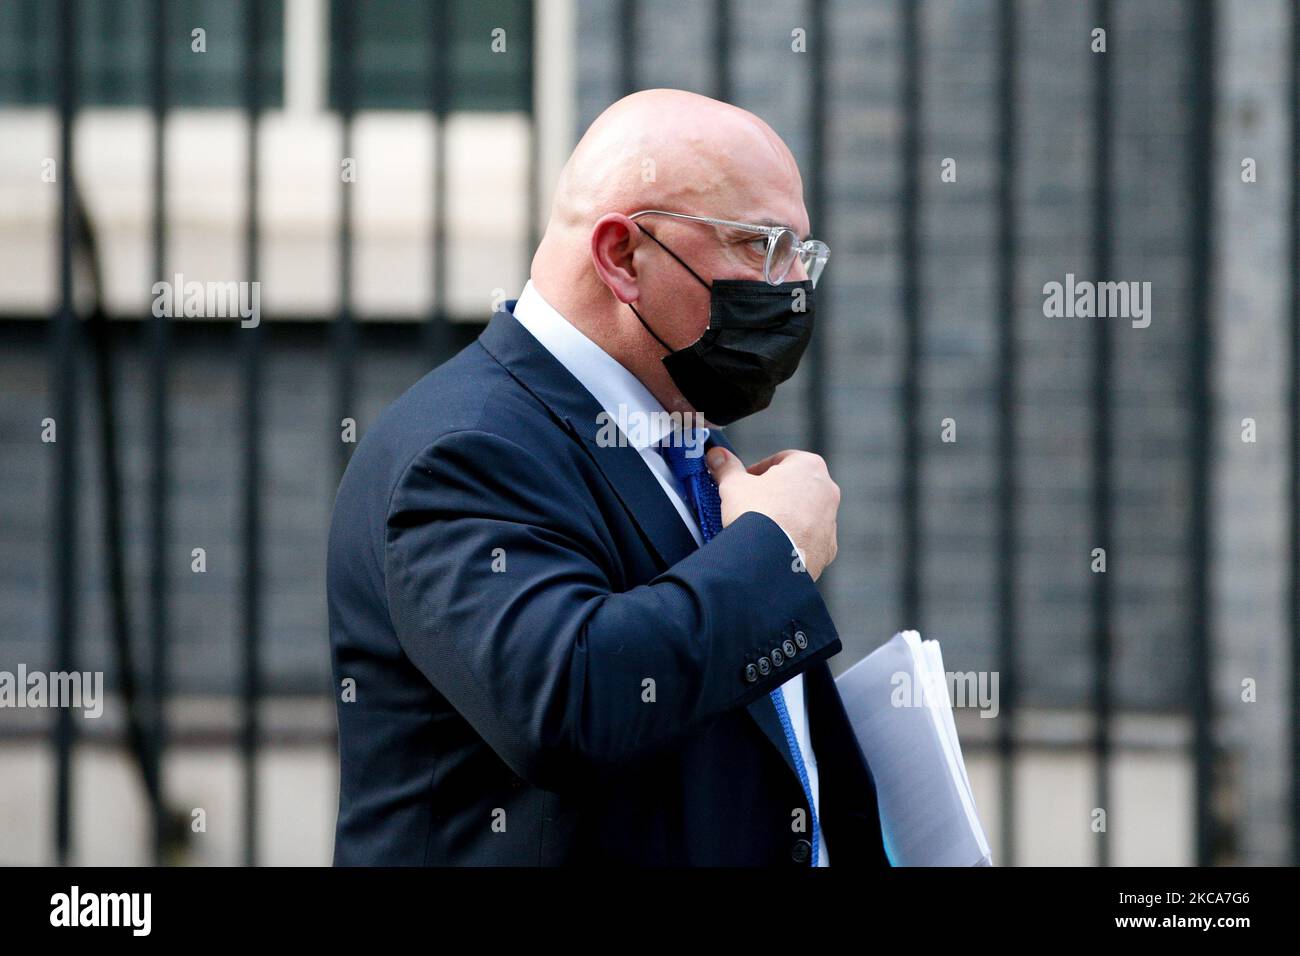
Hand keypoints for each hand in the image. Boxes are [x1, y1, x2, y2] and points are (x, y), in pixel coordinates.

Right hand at [706, 447, 839, 580]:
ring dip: (786, 517)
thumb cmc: (758, 515)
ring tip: (760, 528)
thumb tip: (718, 456)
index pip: (782, 460)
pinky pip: (809, 539)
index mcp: (809, 466)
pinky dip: (794, 540)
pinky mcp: (827, 548)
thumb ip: (727, 468)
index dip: (760, 469)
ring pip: (805, 514)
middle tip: (751, 504)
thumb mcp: (734, 485)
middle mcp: (827, 491)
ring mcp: (830, 522)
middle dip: (774, 494)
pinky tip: (773, 547)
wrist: (769, 560)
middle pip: (796, 487)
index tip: (745, 481)